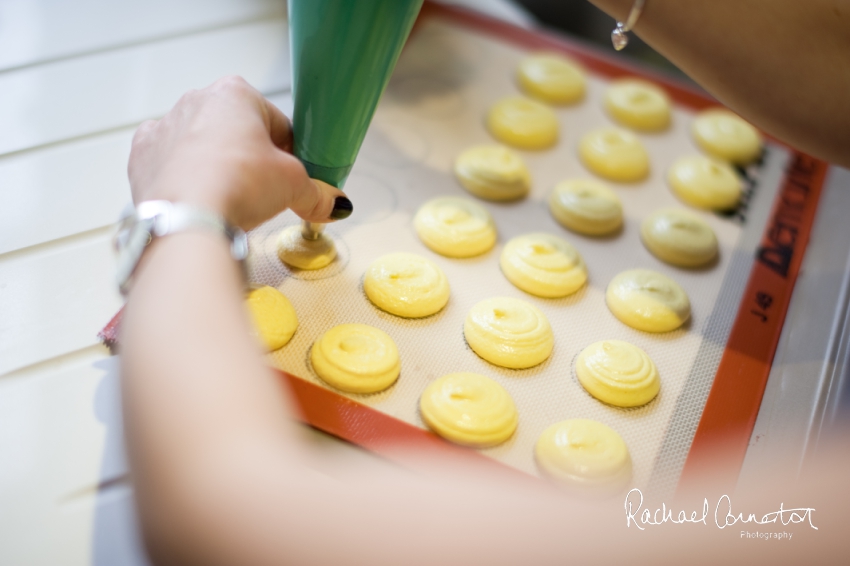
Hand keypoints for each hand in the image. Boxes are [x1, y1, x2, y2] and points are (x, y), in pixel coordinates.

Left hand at [128, 75, 350, 229]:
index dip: (288, 152)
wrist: (186, 219)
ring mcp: (163, 127)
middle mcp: (195, 100)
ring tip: (230, 201)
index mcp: (235, 93)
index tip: (291, 175)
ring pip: (201, 146)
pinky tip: (200, 200)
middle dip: (250, 158)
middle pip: (236, 131)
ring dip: (217, 167)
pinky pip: (172, 164)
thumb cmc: (237, 185)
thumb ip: (316, 193)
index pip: (275, 122)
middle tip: (264, 192)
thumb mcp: (294, 187)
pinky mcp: (141, 157)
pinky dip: (185, 179)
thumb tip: (334, 204)